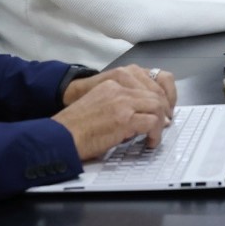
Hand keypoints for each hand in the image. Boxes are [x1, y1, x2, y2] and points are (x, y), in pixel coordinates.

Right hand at [52, 73, 175, 159]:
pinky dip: (155, 134)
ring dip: (160, 123)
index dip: (159, 98)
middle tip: (164, 124)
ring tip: (156, 135)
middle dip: (164, 110)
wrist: (60, 136)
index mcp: (112, 84)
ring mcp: (122, 103)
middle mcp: (119, 89)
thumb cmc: (74, 128)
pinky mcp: (124, 119)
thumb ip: (117, 105)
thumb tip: (138, 119)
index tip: (161, 111)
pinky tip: (150, 142)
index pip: (146, 83)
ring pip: (157, 106)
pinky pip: (152, 123)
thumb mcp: (97, 105)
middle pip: (155, 94)